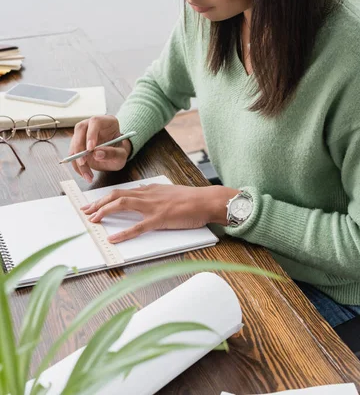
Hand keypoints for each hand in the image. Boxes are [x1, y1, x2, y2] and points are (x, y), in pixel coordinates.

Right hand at [69, 115, 131, 182]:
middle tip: (83, 163)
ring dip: (78, 161)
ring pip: (74, 143)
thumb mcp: (121, 155)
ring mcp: (83, 133)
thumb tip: (97, 154)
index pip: (96, 122)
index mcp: (106, 122)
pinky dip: (77, 166)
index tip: (90, 148)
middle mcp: (92, 125)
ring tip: (88, 175)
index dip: (91, 134)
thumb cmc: (119, 151)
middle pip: (80, 130)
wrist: (114, 156)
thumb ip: (112, 153)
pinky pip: (73, 154)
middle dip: (79, 147)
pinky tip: (84, 174)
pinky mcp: (77, 143)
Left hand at [81, 183, 237, 242]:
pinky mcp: (160, 219)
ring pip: (122, 205)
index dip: (105, 198)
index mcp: (150, 189)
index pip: (122, 191)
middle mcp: (148, 195)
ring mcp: (153, 206)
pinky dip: (123, 233)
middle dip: (98, 204)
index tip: (92, 204)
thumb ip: (153, 192)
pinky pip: (138, 227)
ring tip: (92, 221)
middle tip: (85, 212)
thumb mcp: (169, 191)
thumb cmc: (191, 199)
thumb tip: (140, 191)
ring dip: (104, 212)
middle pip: (116, 195)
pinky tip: (113, 238)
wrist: (206, 200)